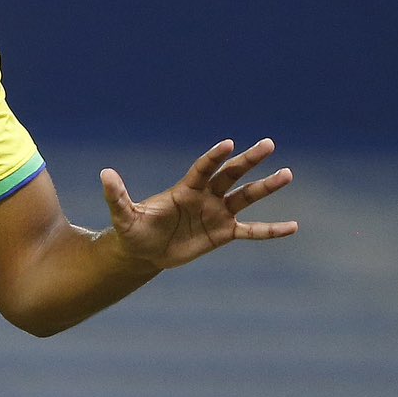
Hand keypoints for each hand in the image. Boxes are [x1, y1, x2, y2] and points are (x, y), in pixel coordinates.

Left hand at [101, 138, 297, 269]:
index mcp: (185, 189)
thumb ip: (116, 195)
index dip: (214, 157)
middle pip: (231, 175)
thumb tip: (104, 173)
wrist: (143, 252)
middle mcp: (206, 197)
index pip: (203, 169)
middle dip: (248, 161)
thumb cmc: (133, 230)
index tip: (229, 143)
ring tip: (288, 174)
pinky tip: (293, 227)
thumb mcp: (123, 215)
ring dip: (266, 187)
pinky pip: (252, 231)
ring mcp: (217, 214)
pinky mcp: (224, 234)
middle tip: (268, 143)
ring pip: (246, 197)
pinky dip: (271, 230)